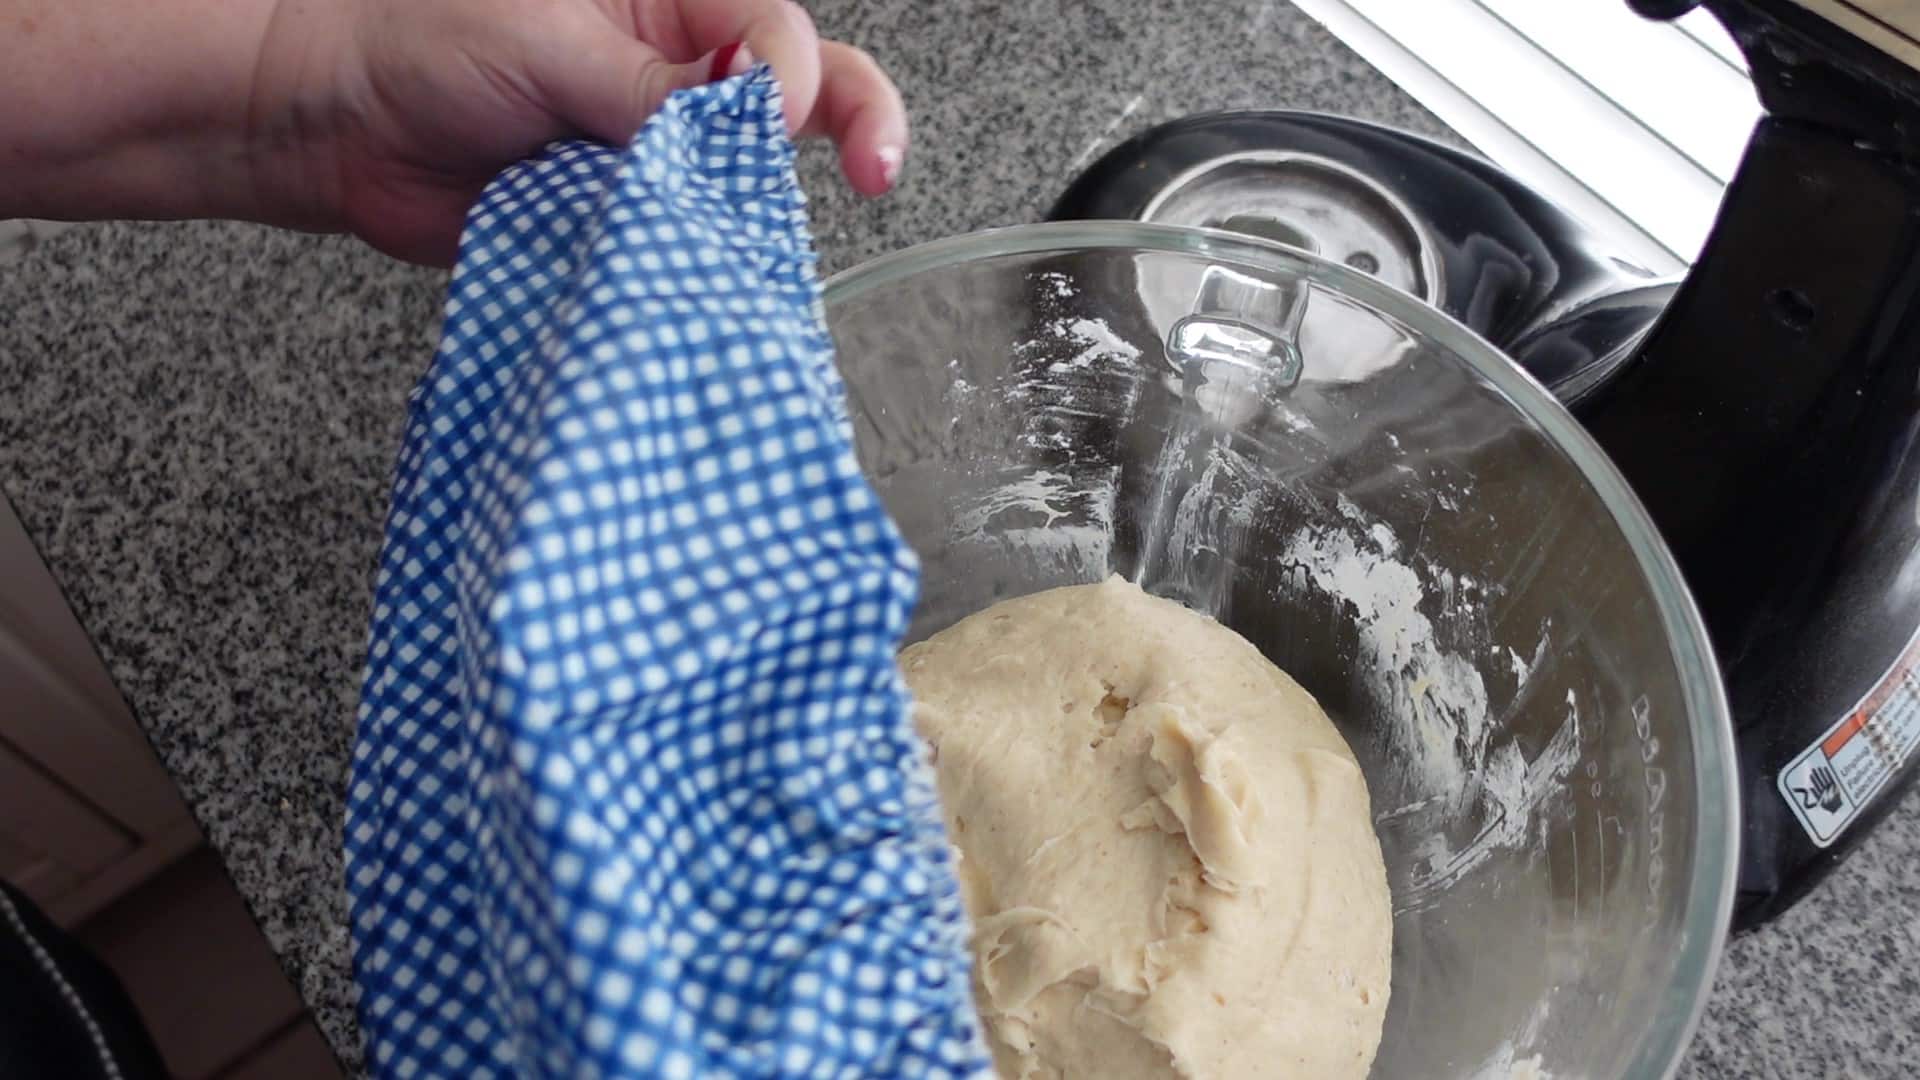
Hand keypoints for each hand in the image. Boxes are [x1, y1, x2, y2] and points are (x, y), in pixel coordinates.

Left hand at [253, 0, 907, 264]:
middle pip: (793, 97)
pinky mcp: (619, 222)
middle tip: (880, 167)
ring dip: (753, 211)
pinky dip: (692, 266)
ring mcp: (650, 152)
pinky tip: (700, 278)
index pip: (769, 31)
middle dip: (850, 125)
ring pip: (741, 184)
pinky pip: (678, 247)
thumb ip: (650, 84)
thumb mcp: (543, 43)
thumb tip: (753, 102)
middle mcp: (672, 72)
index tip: (780, 114)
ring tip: (755, 236)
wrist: (327, 126)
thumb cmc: (415, 40)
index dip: (789, 74)